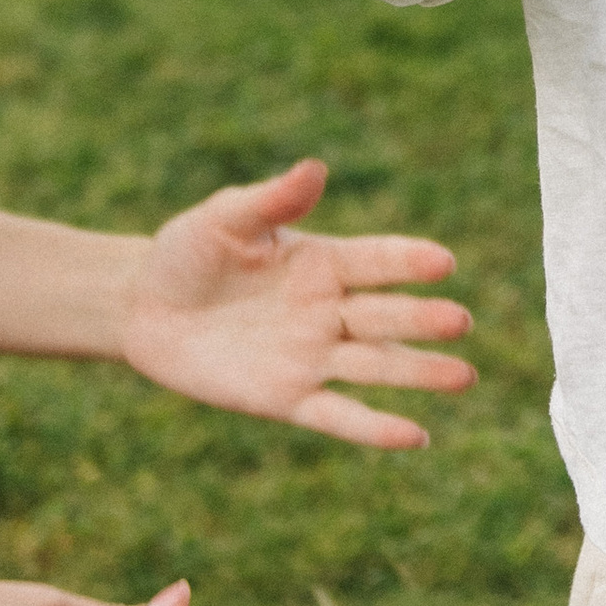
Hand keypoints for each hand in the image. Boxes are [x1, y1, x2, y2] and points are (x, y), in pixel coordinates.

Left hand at [122, 160, 474, 451]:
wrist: (141, 308)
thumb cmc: (186, 254)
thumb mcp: (223, 218)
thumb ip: (271, 200)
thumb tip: (315, 168)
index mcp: (323, 261)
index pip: (377, 260)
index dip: (409, 261)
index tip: (444, 262)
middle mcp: (329, 311)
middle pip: (385, 317)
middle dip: (423, 320)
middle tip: (461, 322)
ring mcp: (312, 357)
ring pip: (375, 367)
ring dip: (419, 372)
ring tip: (464, 377)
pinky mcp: (287, 399)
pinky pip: (338, 415)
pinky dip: (376, 428)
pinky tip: (416, 436)